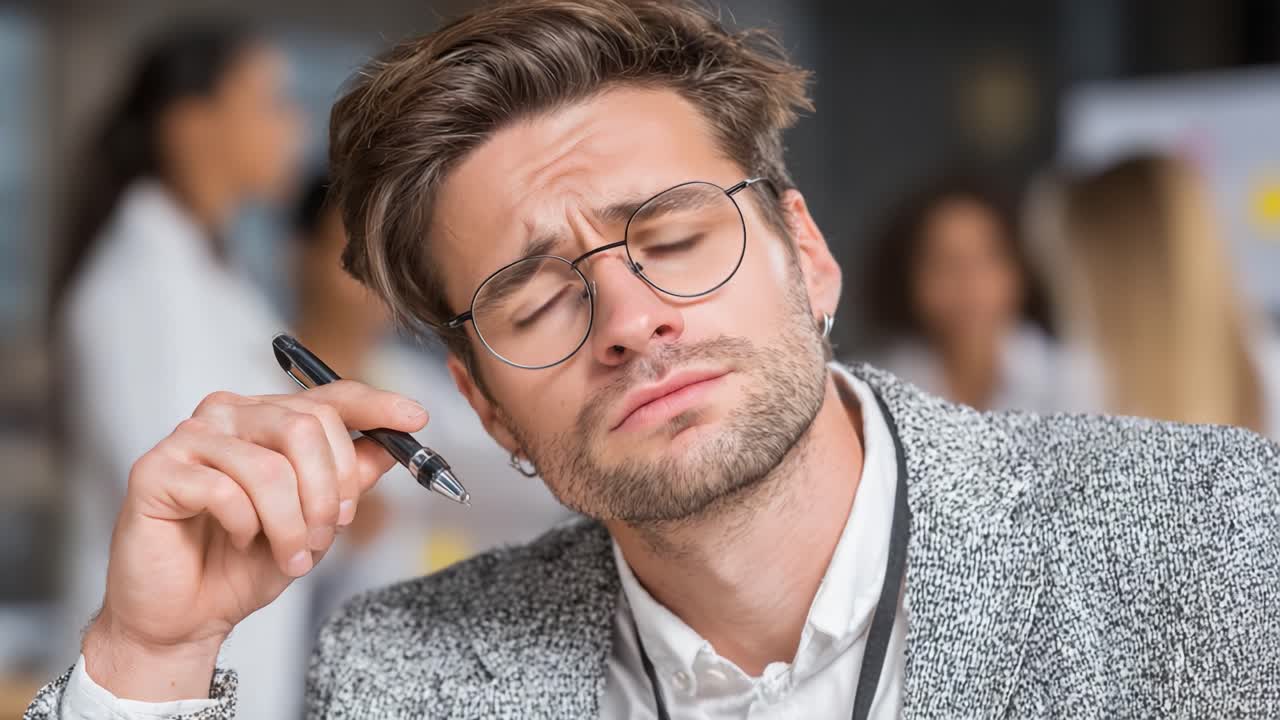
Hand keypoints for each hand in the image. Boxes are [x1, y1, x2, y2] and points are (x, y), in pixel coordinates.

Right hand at [81, 381, 427, 700]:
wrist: (184, 616)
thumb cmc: (242, 565)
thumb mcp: (315, 523)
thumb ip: (349, 481)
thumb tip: (392, 447)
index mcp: (267, 418)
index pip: (329, 397)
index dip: (377, 405)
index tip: (417, 419)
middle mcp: (229, 415)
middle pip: (306, 426)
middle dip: (330, 492)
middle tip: (328, 534)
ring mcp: (191, 438)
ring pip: (271, 467)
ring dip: (292, 523)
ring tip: (291, 553)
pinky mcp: (157, 469)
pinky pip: (224, 490)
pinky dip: (245, 527)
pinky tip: (237, 540)